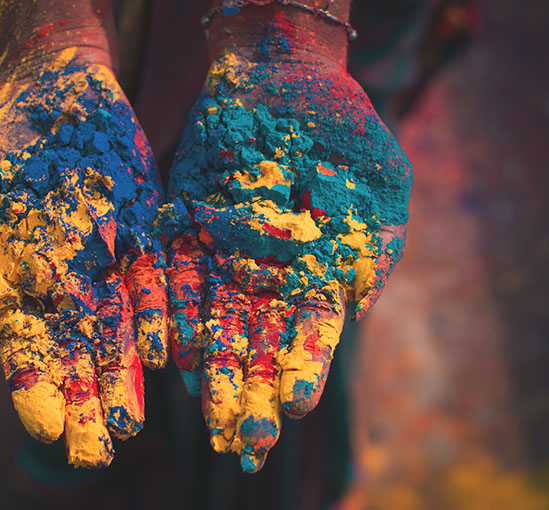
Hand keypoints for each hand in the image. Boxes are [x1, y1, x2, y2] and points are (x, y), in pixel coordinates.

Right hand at [0, 49, 166, 467]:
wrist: (49, 85)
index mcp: (16, 283)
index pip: (26, 352)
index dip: (36, 392)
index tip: (49, 431)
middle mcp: (64, 284)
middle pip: (76, 355)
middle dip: (84, 404)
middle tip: (95, 454)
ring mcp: (107, 262)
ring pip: (119, 330)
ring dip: (124, 377)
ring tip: (131, 424)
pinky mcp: (145, 232)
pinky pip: (157, 281)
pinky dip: (162, 317)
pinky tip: (168, 354)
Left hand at [163, 49, 410, 471]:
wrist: (284, 77)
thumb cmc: (344, 130)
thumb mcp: (380, 185)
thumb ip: (373, 248)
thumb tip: (359, 308)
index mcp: (316, 275)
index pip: (308, 336)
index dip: (302, 370)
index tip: (293, 408)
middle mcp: (266, 276)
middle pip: (257, 343)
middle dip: (251, 390)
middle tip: (243, 438)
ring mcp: (222, 255)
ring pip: (212, 320)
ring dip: (209, 366)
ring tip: (202, 412)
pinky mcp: (184, 230)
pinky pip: (175, 278)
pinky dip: (171, 311)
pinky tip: (168, 349)